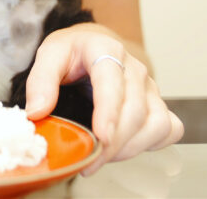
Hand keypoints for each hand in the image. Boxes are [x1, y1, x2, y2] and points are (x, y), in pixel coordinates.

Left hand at [25, 23, 183, 174]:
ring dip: (132, 146)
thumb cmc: (71, 54)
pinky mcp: (157, 103)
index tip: (101, 136)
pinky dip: (152, 143)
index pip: (112, 80)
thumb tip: (37, 111)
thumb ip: (40, 81)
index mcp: (105, 50)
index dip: (109, 111)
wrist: (90, 46)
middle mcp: (133, 68)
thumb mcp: (49, 56)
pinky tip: (127, 147)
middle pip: (135, 110)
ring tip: (104, 156)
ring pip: (156, 122)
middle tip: (89, 160)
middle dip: (114, 141)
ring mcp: (149, 87)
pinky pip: (169, 128)